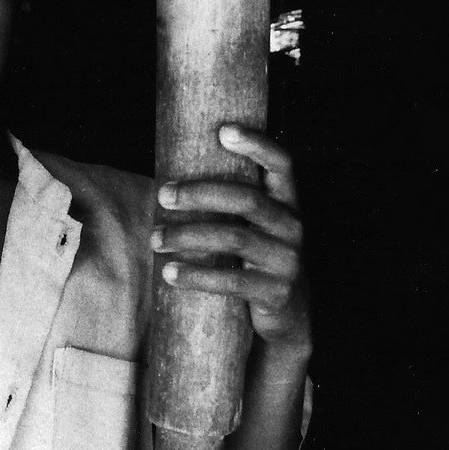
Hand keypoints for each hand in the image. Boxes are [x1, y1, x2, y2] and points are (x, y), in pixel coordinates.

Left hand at [151, 124, 309, 347]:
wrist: (287, 319)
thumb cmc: (255, 261)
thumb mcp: (254, 228)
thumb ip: (231, 203)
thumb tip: (169, 179)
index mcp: (288, 203)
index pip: (282, 163)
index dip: (258, 144)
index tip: (224, 130)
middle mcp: (293, 227)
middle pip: (246, 199)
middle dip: (200, 194)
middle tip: (162, 196)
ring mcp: (288, 261)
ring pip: (234, 239)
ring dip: (188, 236)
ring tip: (155, 239)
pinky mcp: (276, 292)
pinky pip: (233, 281)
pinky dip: (196, 276)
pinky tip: (169, 274)